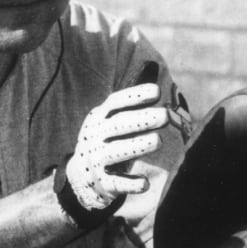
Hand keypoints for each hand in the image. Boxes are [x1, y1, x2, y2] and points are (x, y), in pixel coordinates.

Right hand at [62, 81, 168, 216]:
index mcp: (100, 116)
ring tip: (157, 142)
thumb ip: (134, 96)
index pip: (116, 103)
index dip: (135, 96)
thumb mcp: (114, 117)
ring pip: (116, 152)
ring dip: (136, 147)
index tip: (156, 92)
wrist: (81, 176)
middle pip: (117, 126)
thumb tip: (152, 63)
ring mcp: (96, 160)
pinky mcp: (102, 183)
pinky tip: (145, 183)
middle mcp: (95, 136)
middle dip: (141, 120)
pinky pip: (116, 183)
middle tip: (164, 116)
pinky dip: (129, 184)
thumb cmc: (107, 139)